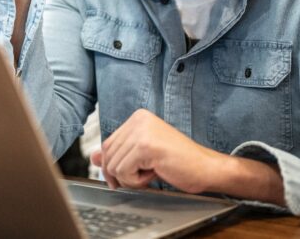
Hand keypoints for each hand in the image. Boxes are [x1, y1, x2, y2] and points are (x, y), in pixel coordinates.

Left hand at [92, 109, 220, 192]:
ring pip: (113, 165)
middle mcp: (138, 120)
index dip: (113, 165)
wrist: (205, 168)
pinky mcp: (145, 146)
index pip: (108, 144)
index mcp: (138, 117)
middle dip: (121, 174)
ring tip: (152, 172)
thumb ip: (119, 153)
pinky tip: (154, 173)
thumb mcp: (143, 156)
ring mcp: (142, 131)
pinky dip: (137, 181)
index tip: (128, 175)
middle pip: (107, 154)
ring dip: (131, 178)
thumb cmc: (179, 162)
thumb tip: (93, 158)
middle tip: (144, 176)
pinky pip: (123, 172)